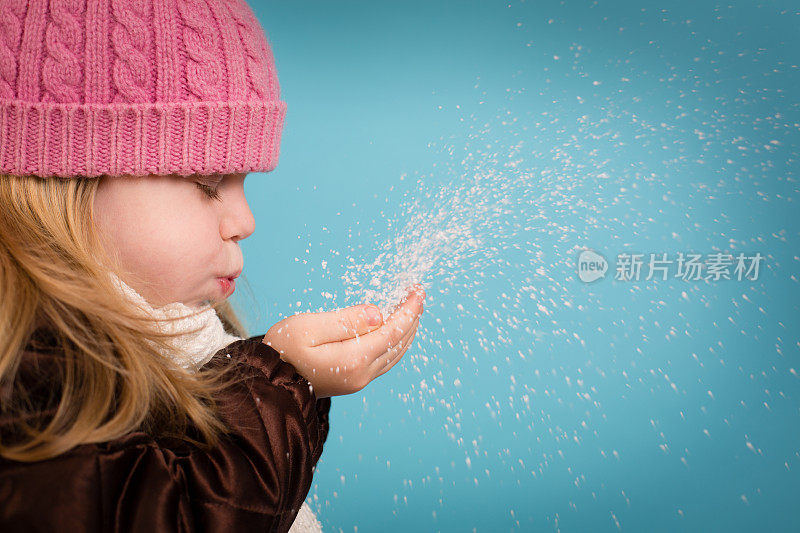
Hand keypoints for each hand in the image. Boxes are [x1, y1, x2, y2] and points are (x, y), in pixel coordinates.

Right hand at [262, 284, 425, 397]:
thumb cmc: (282, 350)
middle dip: (412, 317)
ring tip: (412, 309)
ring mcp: (359, 380)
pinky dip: (396, 342)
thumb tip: (378, 313)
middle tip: (418, 293)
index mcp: (353, 359)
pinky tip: (395, 331)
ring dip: (407, 330)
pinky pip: (385, 360)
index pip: (393, 330)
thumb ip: (346, 320)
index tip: (417, 290)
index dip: (408, 309)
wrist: (266, 381)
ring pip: (395, 353)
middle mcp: (362, 373)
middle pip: (399, 342)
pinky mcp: (353, 381)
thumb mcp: (309, 327)